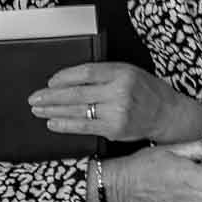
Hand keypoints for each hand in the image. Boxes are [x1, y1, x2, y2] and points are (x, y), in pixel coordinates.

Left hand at [31, 62, 201, 143]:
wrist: (167, 114)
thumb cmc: (146, 91)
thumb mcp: (129, 73)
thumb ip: (104, 74)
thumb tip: (68, 80)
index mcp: (122, 72)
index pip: (86, 72)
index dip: (64, 77)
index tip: (50, 81)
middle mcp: (119, 91)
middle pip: (77, 93)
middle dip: (51, 96)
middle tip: (34, 97)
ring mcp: (117, 112)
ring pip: (77, 110)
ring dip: (53, 111)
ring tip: (38, 110)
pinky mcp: (114, 129)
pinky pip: (84, 126)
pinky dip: (66, 124)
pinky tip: (53, 122)